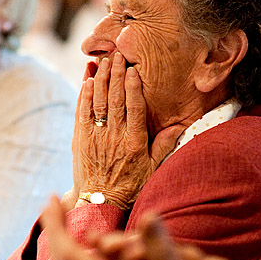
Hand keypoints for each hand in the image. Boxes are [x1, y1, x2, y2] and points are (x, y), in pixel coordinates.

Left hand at [40, 196, 227, 259]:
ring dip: (85, 248)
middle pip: (66, 259)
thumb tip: (148, 215)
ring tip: (108, 240)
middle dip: (66, 230)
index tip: (51, 199)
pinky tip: (108, 255)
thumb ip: (160, 248)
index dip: (54, 223)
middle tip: (67, 208)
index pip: (65, 251)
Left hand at [74, 53, 177, 208]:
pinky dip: (85, 95)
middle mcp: (114, 137)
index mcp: (134, 143)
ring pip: (98, 102)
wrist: (100, 204)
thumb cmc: (130, 186)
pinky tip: (88, 80)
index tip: (134, 70)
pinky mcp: (80, 139)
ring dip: (101, 79)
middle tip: (118, 55)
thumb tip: (180, 126)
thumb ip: (164, 145)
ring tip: (104, 61)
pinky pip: (82, 113)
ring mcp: (95, 137)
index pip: (135, 109)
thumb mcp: (152, 168)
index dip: (133, 88)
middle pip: (115, 100)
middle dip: (116, 75)